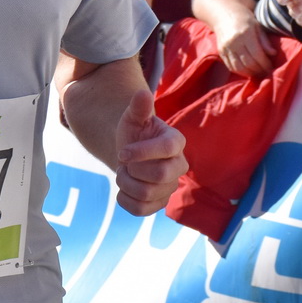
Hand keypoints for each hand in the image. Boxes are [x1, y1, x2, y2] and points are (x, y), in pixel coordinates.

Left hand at [111, 88, 185, 215]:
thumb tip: (142, 93)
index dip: (141, 152)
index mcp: (176, 142)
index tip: (122, 151)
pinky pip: (140, 210)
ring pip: (146, 194)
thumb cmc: (134, 134)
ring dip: (125, 183)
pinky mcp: (159, 204)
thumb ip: (138, 107)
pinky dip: (124, 199)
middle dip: (132, 170)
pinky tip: (124, 188)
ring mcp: (170, 187)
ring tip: (125, 173)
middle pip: (159, 176)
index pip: (167, 149)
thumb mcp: (133, 118)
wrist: (129, 155)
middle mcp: (179, 166)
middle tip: (125, 163)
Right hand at [212, 10, 278, 77]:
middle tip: (266, 72)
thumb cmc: (245, 20)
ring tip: (258, 73)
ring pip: (238, 67)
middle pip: (248, 63)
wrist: (224, 15)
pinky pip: (230, 66)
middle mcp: (234, 42)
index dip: (265, 64)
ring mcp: (226, 48)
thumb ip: (265, 41)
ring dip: (250, 73)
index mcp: (245, 34)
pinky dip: (240, 71)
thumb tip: (273, 54)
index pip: (257, 54)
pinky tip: (247, 71)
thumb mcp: (258, 26)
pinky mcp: (221, 52)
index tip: (271, 67)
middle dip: (259, 70)